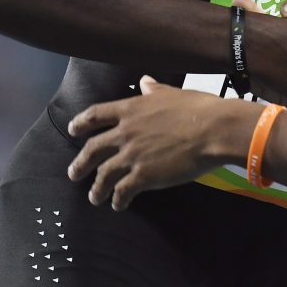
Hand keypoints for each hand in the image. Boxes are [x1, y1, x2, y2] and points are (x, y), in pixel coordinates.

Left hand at [67, 76, 251, 210]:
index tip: (72, 130)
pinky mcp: (143, 176)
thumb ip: (154, 90)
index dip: (80, 123)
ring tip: (94, 197)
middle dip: (80, 163)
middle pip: (92, 149)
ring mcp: (132, 155)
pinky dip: (117, 200)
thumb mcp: (173, 93)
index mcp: (131, 109)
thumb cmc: (198, 108)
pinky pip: (122, 191)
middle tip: (73, 174)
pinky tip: (119, 205)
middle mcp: (125, 132)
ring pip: (103, 175)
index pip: (95, 115)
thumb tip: (144, 81)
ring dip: (97, 188)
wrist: (214, 129)